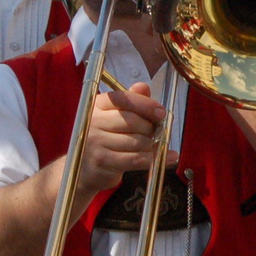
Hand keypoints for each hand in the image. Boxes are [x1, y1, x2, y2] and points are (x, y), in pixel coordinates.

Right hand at [74, 81, 164, 199]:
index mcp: (97, 105)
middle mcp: (93, 122)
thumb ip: (131, 101)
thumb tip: (143, 86)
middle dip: (151, 127)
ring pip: (137, 141)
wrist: (85, 168)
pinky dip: (156, 158)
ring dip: (154, 144)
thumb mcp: (115, 116)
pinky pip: (136, 159)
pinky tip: (170, 157)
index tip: (161, 113)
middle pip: (132, 121)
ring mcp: (95, 142)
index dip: (146, 104)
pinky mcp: (103, 161)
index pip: (123, 99)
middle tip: (159, 132)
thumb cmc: (106, 138)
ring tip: (159, 144)